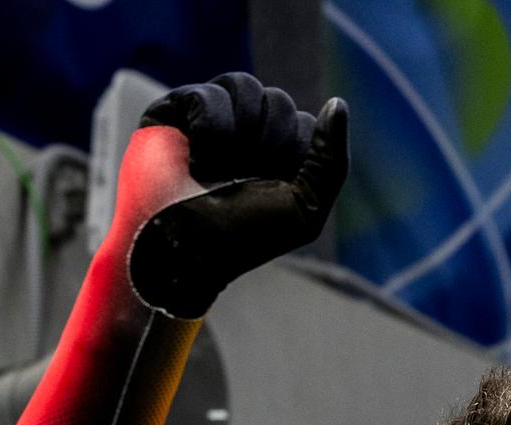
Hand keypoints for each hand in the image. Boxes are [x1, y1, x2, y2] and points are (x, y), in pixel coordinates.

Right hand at [126, 72, 349, 317]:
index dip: (294, 157)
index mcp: (277, 152)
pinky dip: (210, 130)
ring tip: (219, 171)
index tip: (272, 189)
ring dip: (241, 135)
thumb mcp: (305, 206)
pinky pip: (206, 95)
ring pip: (244, 86)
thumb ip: (331, 159)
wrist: (188, 252)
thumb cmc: (244, 237)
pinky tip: (199, 160)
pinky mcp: (172, 111)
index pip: (306, 123)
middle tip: (242, 180)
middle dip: (269, 144)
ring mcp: (208, 116)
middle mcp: (244, 129)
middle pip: (279, 101)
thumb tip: (338, 103)